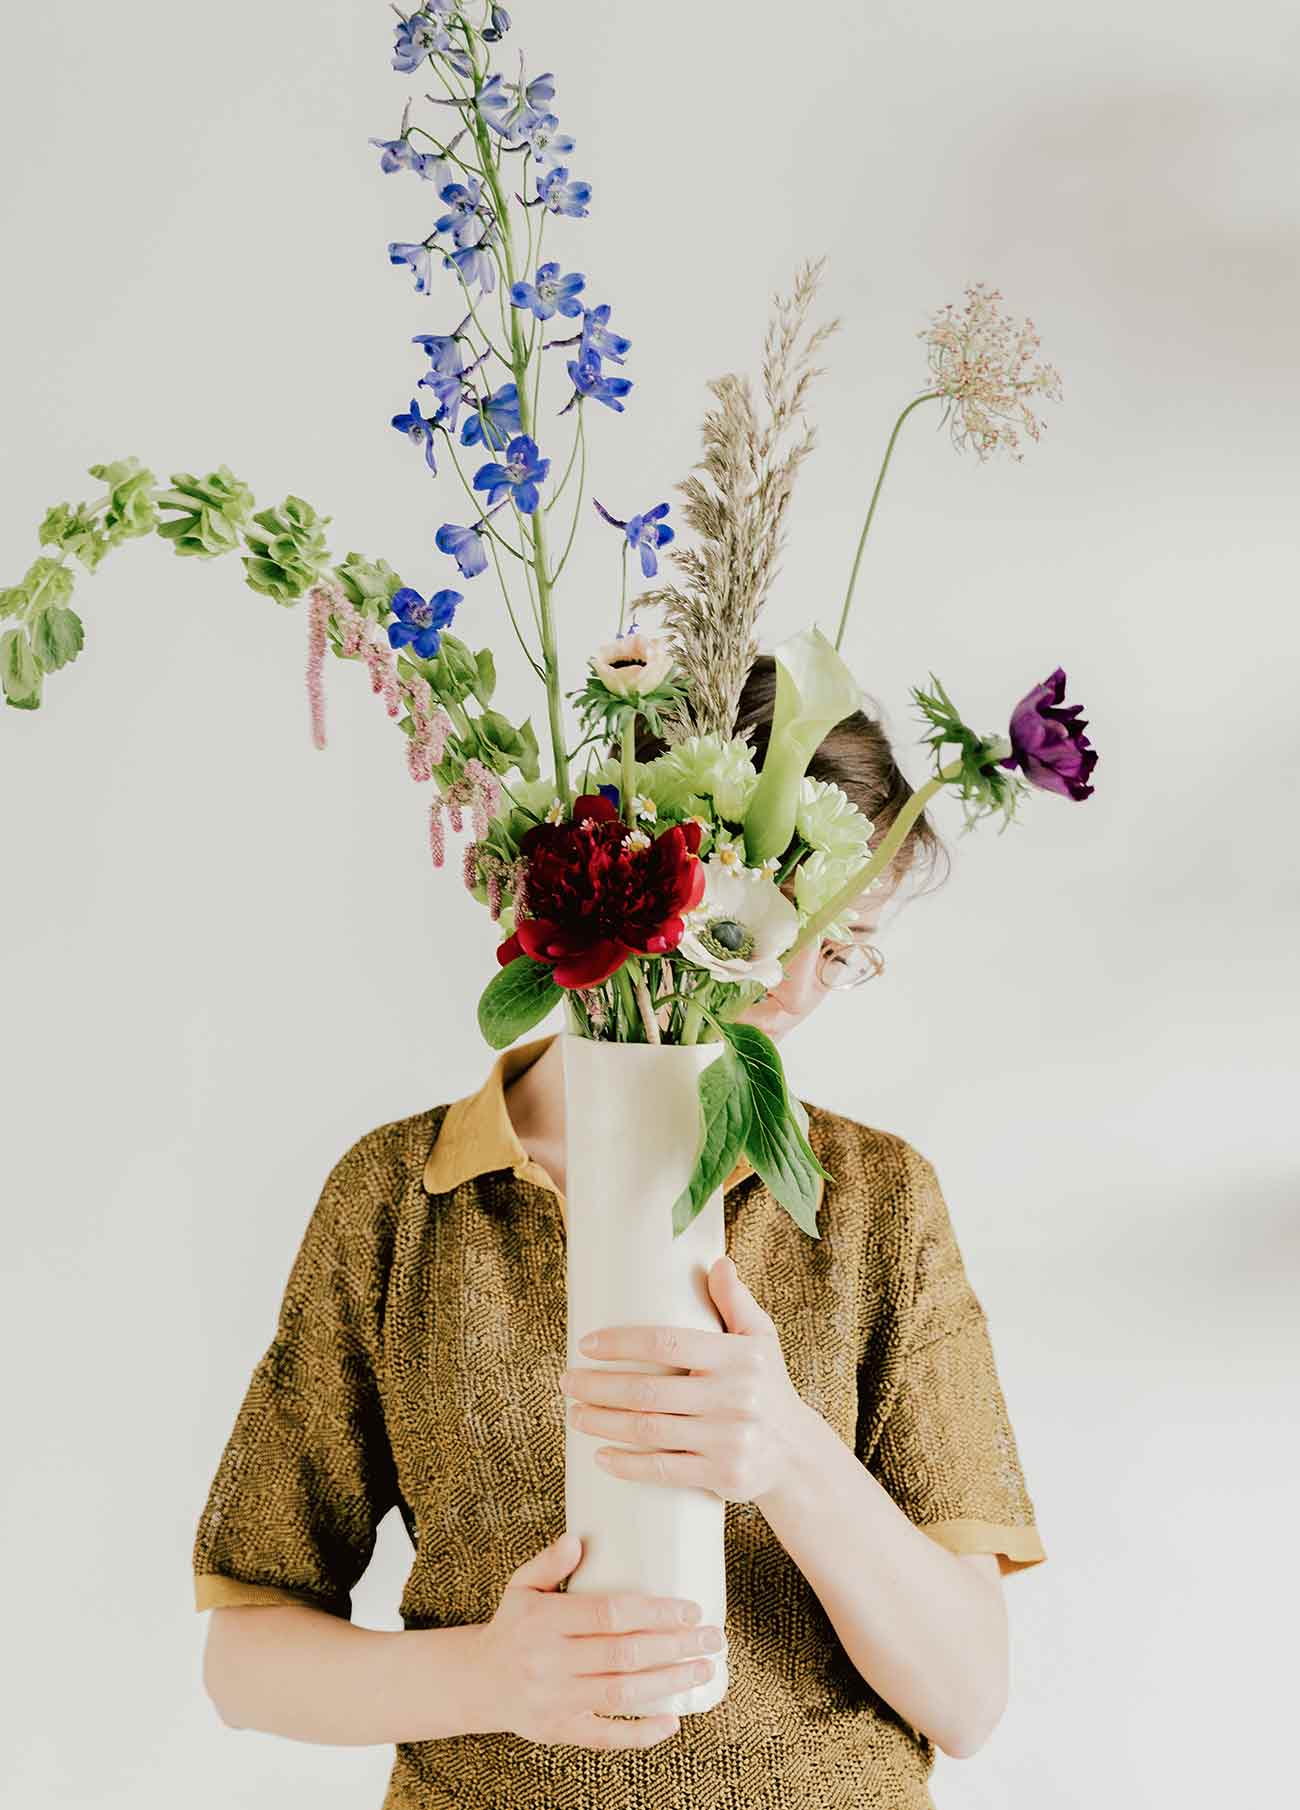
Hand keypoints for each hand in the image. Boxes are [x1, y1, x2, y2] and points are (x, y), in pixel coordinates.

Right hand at [467, 1530, 723, 1750]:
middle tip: (712, 1638)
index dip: (653, 1612)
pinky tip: (672, 1721)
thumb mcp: (521, 1586)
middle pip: (623, 1654)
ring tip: (702, 1669)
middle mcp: (550, 1661)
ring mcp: (555, 1700)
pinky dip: (640, 1733)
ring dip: (668, 1683)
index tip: (690, 1609)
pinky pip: (604, 1736)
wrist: (477, 1682)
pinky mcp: (560, 1730)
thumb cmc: (512, 1627)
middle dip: (674, 1646)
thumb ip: (548, 1562)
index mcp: (544, 1620)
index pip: (609, 1614)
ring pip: (621, 1694)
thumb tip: (577, 1539)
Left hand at [560, 1255, 811, 1504]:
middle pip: (649, 1391)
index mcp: (737, 1357)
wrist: (798, 1454)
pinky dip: (628, 1465)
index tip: (586, 1344)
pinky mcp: (723, 1475)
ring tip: (575, 1414)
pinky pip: (665, 1469)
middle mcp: (733, 1397)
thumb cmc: (768, 1387)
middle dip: (599, 1387)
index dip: (621, 1342)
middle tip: (567, 1382)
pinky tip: (601, 1456)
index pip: (667, 1343)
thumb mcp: (761, 1340)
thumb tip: (718, 1262)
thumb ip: (736, 1302)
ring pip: (649, 1430)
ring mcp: (728, 1439)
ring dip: (603, 1422)